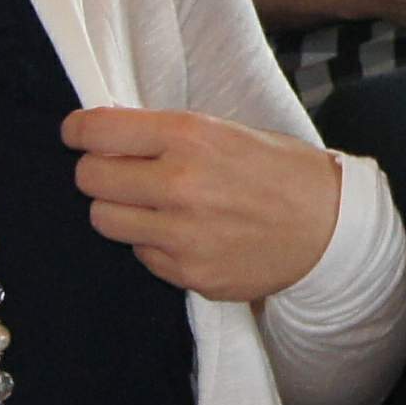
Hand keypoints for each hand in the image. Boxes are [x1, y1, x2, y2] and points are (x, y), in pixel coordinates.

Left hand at [64, 105, 344, 300]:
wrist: (330, 226)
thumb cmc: (278, 170)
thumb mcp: (225, 130)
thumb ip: (166, 133)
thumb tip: (105, 132)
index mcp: (189, 136)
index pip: (97, 131)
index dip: (77, 131)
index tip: (76, 134)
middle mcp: (180, 185)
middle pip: (89, 179)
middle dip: (96, 171)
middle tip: (116, 171)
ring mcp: (183, 235)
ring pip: (105, 220)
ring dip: (118, 210)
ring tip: (149, 205)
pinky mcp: (190, 274)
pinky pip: (141, 255)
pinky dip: (152, 243)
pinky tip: (185, 233)